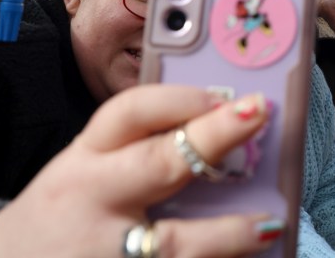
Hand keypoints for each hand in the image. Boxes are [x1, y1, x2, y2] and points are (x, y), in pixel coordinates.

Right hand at [0, 85, 282, 257]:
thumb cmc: (65, 214)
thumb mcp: (88, 172)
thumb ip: (140, 152)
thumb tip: (225, 134)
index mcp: (85, 159)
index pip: (129, 112)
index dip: (181, 98)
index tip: (227, 93)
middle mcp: (93, 199)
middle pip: (157, 165)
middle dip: (211, 138)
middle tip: (256, 115)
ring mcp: (103, 252)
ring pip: (173, 243)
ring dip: (228, 234)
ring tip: (269, 223)